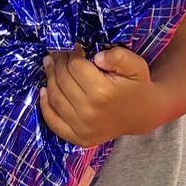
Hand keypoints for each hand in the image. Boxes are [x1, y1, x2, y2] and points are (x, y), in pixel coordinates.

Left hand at [39, 46, 154, 147]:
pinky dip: (44, 105)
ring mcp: (82, 128)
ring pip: (54, 97)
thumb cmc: (136, 86)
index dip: (72, 53)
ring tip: (50, 64)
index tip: (75, 47)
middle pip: (62, 80)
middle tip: (57, 53)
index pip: (75, 66)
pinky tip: (43, 90)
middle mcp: (90, 111)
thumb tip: (97, 56)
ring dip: (49, 78)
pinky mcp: (78, 138)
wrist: (142, 114)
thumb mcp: (136, 65)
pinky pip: (53, 122)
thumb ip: (119, 57)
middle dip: (58, 62)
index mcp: (103, 92)